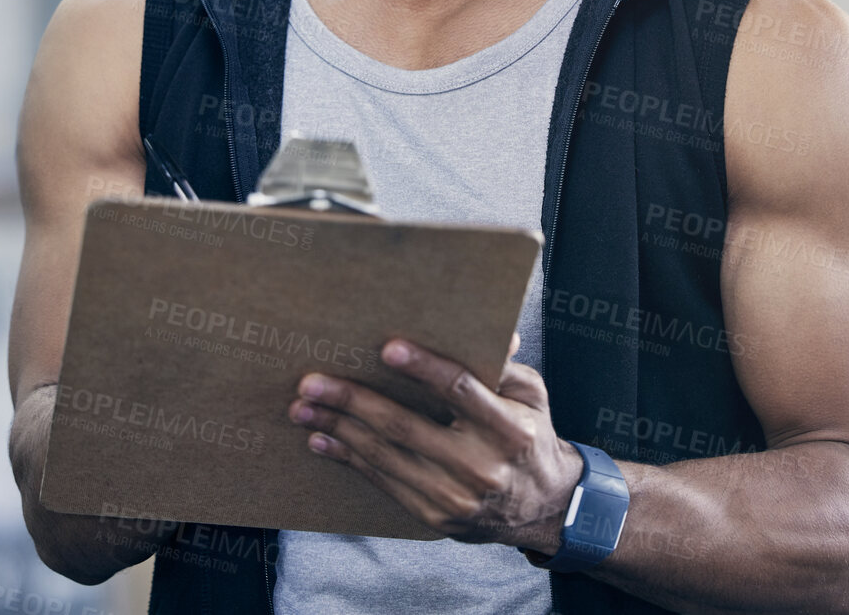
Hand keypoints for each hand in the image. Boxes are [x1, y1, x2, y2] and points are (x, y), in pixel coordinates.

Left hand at [287, 336, 582, 551]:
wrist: (545, 508)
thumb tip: (496, 332)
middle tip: (312, 383)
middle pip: (405, 427)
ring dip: (338, 429)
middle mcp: (480, 466)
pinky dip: (348, 459)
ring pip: (385, 456)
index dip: (424, 369)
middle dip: (352, 402)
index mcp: (508, 429)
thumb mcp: (531, 397)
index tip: (386, 349)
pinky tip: (322, 439)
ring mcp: (454, 496)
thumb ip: (505, 366)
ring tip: (303, 408)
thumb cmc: (531, 438)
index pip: (460, 391)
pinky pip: (383, 482)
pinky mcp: (434, 516)